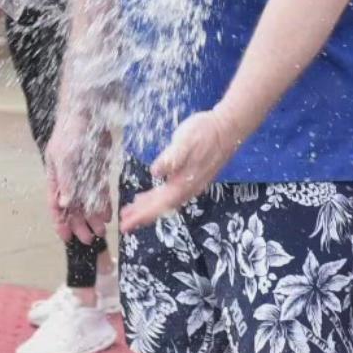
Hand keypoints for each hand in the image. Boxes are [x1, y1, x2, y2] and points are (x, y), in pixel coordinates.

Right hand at [44, 101, 112, 244]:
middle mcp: (68, 177)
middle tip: (88, 240)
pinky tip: (108, 213)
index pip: (56, 204)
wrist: (89, 110)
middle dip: (79, 223)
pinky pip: (99, 189)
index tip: (65, 237)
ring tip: (100, 231)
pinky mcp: (97, 167)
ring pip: (87, 200)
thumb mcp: (65, 157)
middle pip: (73, 206)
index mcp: (55, 175)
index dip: (60, 221)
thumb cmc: (71, 131)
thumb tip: (63, 204)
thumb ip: (65, 181)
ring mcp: (83, 172)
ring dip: (92, 216)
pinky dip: (103, 202)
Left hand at [118, 109, 241, 233]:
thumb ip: (170, 158)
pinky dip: (157, 199)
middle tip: (124, 224)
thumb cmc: (205, 132)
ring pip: (166, 202)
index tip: (126, 224)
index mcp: (183, 182)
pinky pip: (171, 195)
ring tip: (131, 210)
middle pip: (161, 208)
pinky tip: (150, 196)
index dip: (142, 215)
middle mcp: (188, 188)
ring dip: (148, 208)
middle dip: (142, 216)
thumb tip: (154, 172)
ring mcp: (192, 184)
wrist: (228, 128)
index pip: (159, 205)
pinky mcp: (193, 178)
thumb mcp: (185, 141)